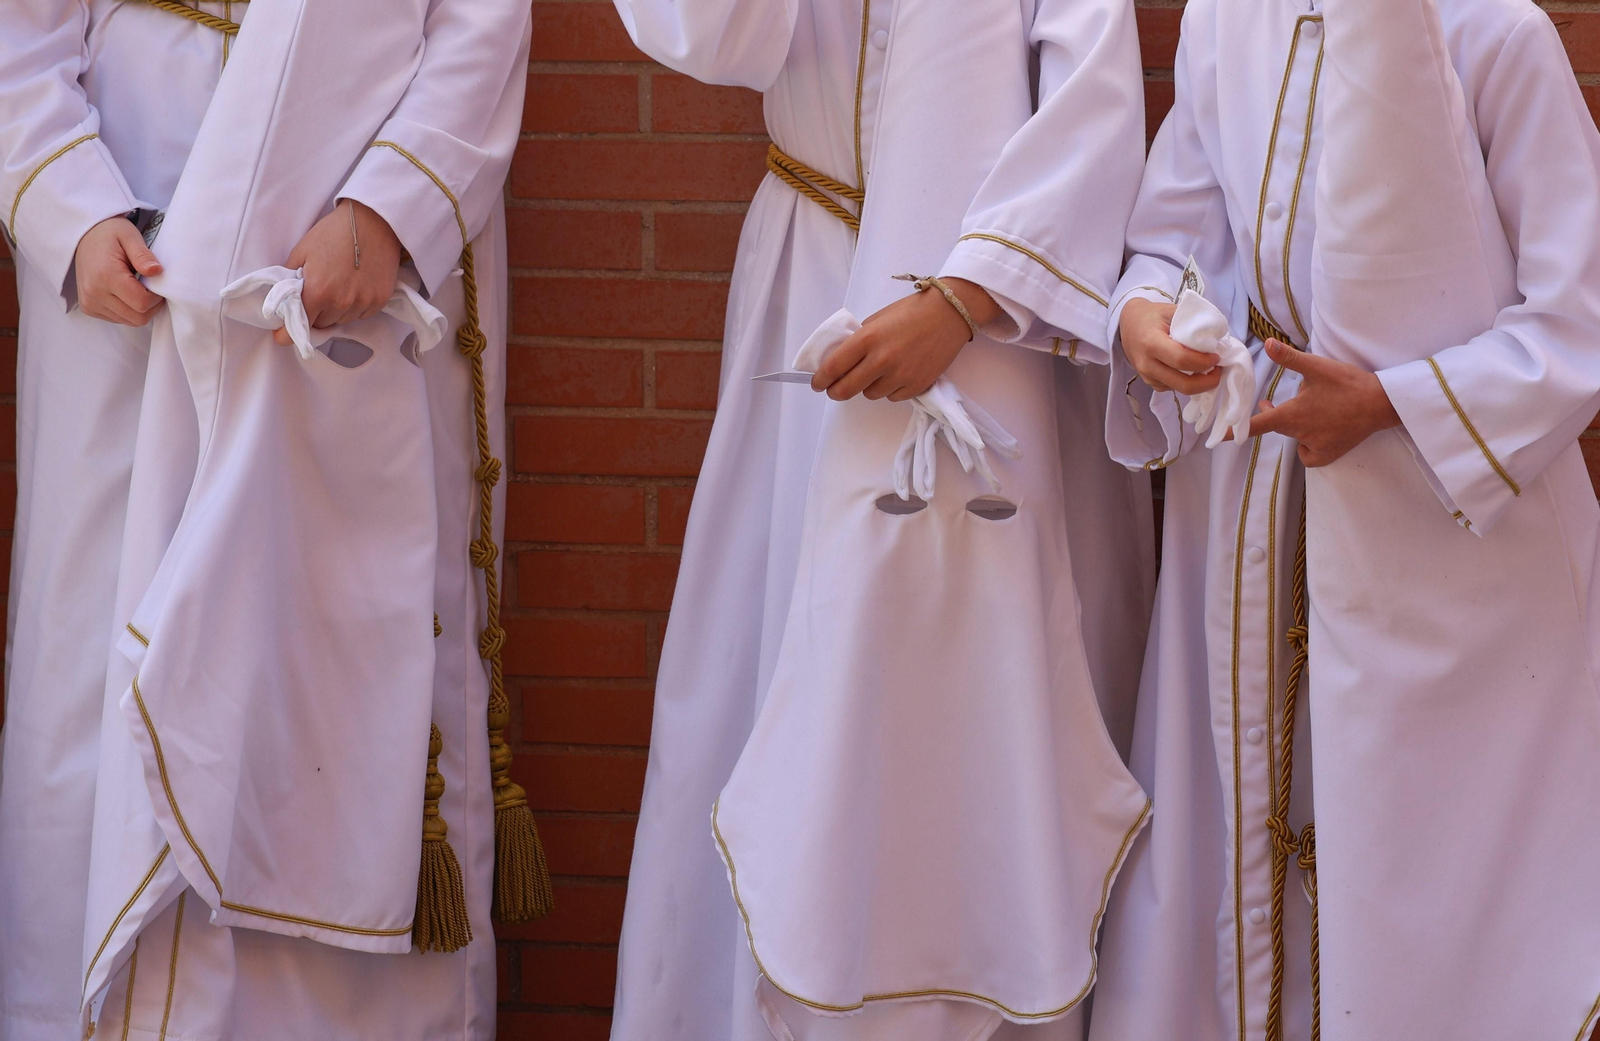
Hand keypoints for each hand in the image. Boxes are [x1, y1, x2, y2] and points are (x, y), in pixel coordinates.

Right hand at [74, 216, 164, 326]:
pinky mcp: (88, 308)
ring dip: (140, 309)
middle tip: (151, 287)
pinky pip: (118, 319)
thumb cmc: (109, 233)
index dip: (157, 297)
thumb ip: (143, 255)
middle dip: (152, 306)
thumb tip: (157, 271)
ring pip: (130, 321)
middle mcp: (94, 293)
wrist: (83, 235)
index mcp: (105, 275)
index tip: (156, 283)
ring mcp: (89, 303)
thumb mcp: (129, 236)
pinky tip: (126, 293)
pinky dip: (128, 311)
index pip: (142, 303)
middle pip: (138, 317)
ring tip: (137, 288)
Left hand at [274, 199, 401, 346]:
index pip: (298, 327)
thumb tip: (286, 300)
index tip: (281, 337)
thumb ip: (291, 280)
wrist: (374, 222)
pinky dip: (355, 307)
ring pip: (342, 321)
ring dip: (336, 311)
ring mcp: (363, 303)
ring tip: (338, 287)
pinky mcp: (380, 301)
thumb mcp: (302, 251)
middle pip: (322, 324)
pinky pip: (360, 315)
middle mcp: (341, 302)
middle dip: (315, 314)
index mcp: (318, 291)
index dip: (287, 334)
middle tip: (316, 295)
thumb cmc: (334, 233)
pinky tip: (355, 286)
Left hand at [812, 277, 999, 401]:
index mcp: (868, 338)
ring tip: (878, 371)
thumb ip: (859, 340)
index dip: (820, 379)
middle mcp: (881, 359)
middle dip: (835, 392)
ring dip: (867, 387)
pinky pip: (892, 397)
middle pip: (846, 390)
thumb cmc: (911, 312)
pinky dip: (890, 389)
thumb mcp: (877, 319)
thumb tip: (842, 360)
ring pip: (869, 395)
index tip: (817, 383)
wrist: (949, 315)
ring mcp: (900, 376)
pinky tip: (898, 374)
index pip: (833, 366)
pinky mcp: (916, 386)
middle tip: (835, 389)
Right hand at [1118, 297, 1221, 394]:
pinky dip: (1186, 383)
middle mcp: (1147, 364)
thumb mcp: (1172, 311)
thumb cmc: (1152, 315)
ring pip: (1179, 389)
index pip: (1182, 360)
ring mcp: (1146, 376)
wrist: (1128, 323)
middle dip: (1206, 382)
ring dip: (1198, 384)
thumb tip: (1217, 338)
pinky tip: (1192, 372)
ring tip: (1208, 370)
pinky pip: (1172, 388)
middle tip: (1218, 371)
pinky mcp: (1148, 382)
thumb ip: (1193, 322)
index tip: (1216, 356)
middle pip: (1183, 384)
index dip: (1203, 362)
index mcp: (1152, 343)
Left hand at [1247, 339, 1400, 465]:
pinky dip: (1308, 444)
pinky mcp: (1330, 454)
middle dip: (1271, 415)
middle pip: (1277, 426)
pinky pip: (1309, 453)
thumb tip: (1266, 343)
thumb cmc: (1348, 384)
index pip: (1256, 426)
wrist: (1382, 404)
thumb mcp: (1317, 367)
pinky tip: (1316, 432)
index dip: (1235, 431)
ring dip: (1293, 425)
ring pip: (1295, 436)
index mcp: (1292, 415)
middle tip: (1268, 404)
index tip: (1218, 438)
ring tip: (1304, 410)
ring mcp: (1316, 447)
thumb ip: (1289, 358)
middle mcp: (1300, 435)